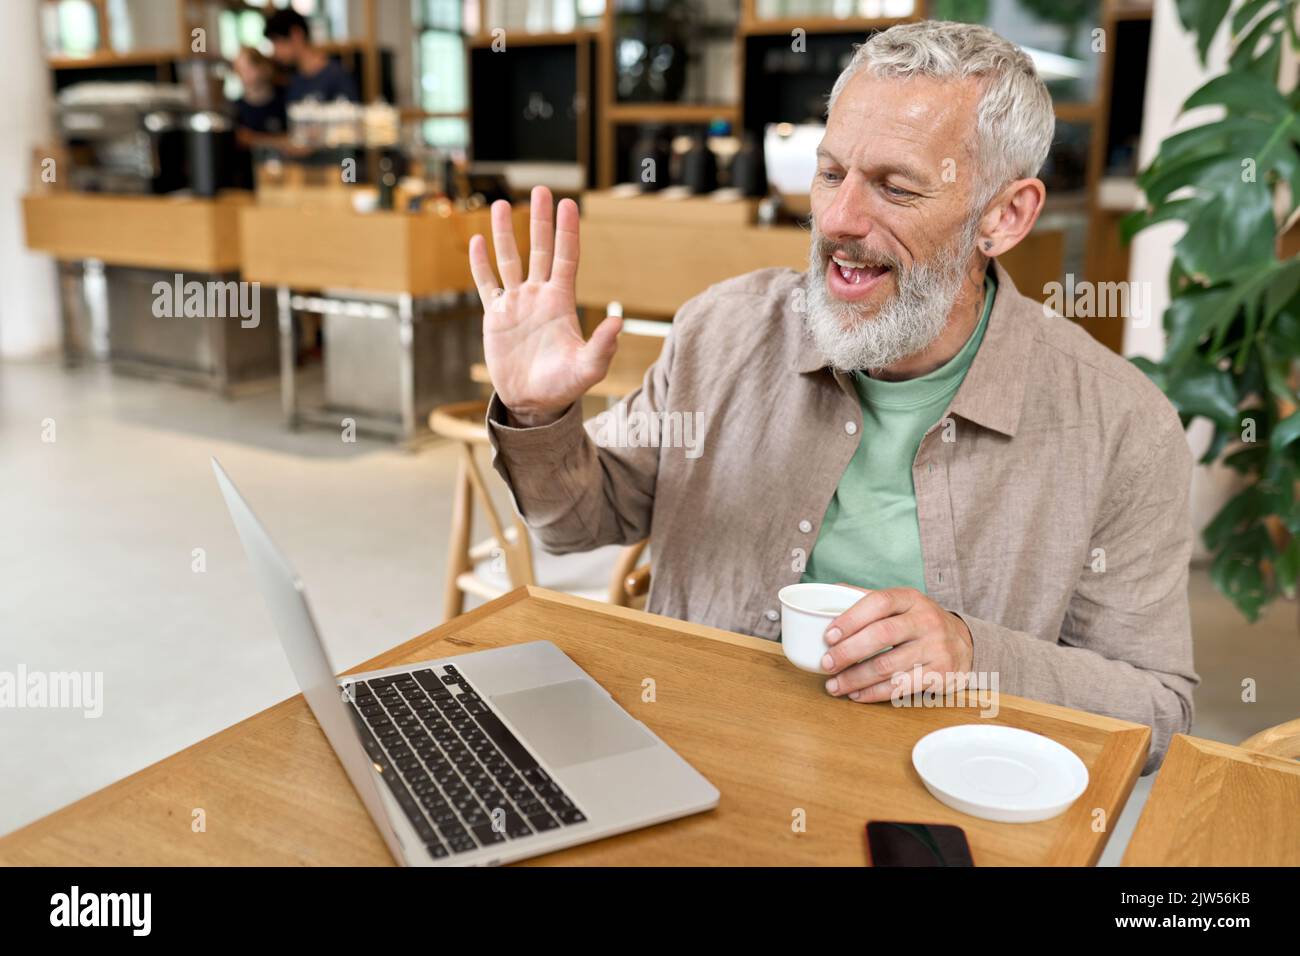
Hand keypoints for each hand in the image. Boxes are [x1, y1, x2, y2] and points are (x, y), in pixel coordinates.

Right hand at [468, 185, 621, 426]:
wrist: (533, 403)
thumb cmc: (564, 386)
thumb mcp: (588, 368)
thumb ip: (603, 346)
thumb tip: (619, 321)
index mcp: (562, 302)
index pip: (566, 257)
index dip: (567, 231)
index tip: (568, 203)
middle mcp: (539, 296)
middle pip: (539, 249)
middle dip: (540, 220)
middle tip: (541, 190)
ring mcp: (516, 304)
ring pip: (510, 260)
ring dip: (504, 234)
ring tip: (500, 204)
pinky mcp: (495, 317)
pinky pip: (487, 284)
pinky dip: (481, 264)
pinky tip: (477, 241)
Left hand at [819, 587, 973, 702]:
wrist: (965, 644)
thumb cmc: (920, 623)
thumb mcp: (902, 604)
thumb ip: (869, 598)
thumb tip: (831, 590)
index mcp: (911, 599)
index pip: (879, 602)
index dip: (851, 618)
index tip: (829, 635)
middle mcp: (926, 621)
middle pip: (881, 635)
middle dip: (849, 652)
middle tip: (827, 663)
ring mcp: (936, 648)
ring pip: (888, 666)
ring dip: (856, 678)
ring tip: (834, 685)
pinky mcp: (941, 674)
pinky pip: (901, 687)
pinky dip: (874, 693)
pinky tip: (857, 694)